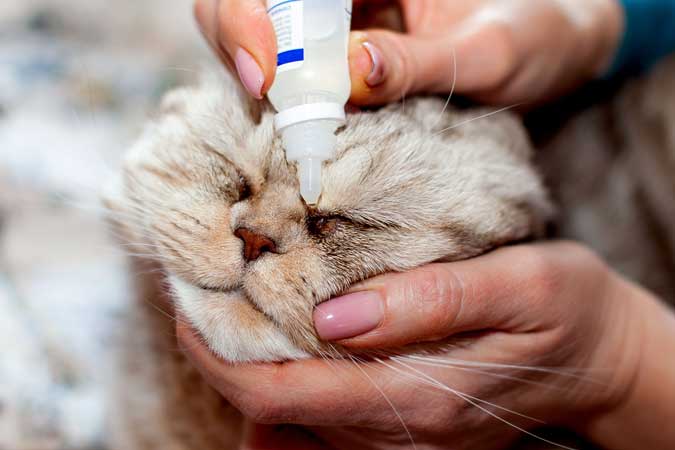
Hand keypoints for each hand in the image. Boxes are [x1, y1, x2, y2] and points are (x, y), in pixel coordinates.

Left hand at [177, 242, 673, 449]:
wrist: (600, 358)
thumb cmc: (565, 309)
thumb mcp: (516, 286)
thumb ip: (430, 303)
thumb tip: (335, 315)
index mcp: (419, 397)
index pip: (289, 394)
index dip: (226, 358)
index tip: (189, 309)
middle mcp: (402, 431)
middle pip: (280, 412)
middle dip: (225, 362)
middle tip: (195, 302)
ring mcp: (403, 439)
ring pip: (296, 422)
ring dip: (250, 372)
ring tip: (223, 314)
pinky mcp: (408, 428)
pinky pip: (324, 423)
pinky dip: (287, 388)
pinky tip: (276, 351)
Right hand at [194, 0, 622, 105]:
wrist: (550, 55)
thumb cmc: (532, 36)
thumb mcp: (488, 51)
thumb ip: (419, 62)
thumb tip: (350, 74)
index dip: (248, 14)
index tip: (262, 73)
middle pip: (248, 1)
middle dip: (240, 42)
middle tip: (266, 97)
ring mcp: (339, 19)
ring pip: (259, 36)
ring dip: (261, 78)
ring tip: (296, 123)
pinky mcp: (342, 55)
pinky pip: (291, 73)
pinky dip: (286, 101)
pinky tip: (306, 126)